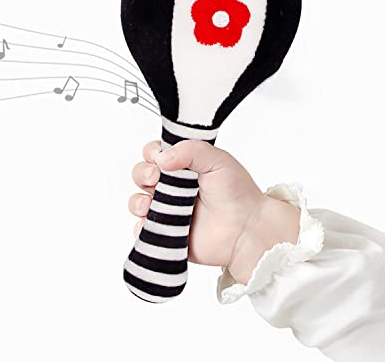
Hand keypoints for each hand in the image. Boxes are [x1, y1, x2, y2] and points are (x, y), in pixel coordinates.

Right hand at [128, 140, 300, 284]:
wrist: (247, 229)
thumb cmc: (237, 192)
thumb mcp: (218, 159)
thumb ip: (190, 150)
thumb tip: (161, 158)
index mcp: (182, 166)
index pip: (155, 154)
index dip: (151, 153)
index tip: (158, 157)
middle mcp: (171, 187)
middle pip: (141, 175)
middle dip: (142, 173)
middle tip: (155, 177)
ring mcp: (167, 211)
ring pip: (137, 202)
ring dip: (137, 201)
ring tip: (149, 204)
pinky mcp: (166, 233)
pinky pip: (142, 230)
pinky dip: (141, 227)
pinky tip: (152, 222)